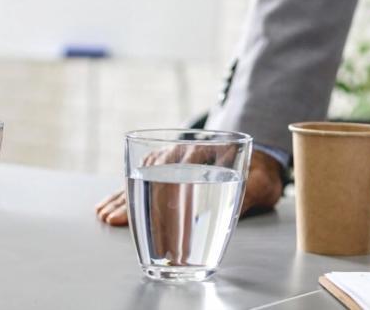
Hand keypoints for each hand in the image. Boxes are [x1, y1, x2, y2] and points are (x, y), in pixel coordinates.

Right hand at [95, 147, 284, 225]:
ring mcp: (171, 161)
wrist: (256, 162)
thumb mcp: (262, 182)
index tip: (153, 205)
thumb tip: (245, 194)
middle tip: (117, 219)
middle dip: (135, 198)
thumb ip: (253, 189)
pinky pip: (139, 182)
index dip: (168, 184)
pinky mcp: (164, 172)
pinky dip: (123, 195)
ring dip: (124, 197)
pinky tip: (107, 207)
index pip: (185, 163)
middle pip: (156, 173)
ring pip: (142, 178)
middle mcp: (184, 153)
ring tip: (106, 216)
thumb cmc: (259, 174)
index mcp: (207, 151)